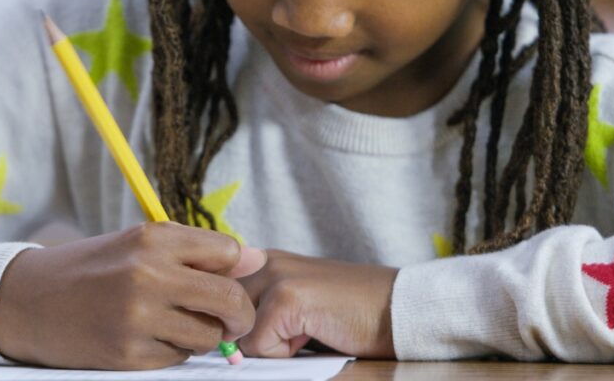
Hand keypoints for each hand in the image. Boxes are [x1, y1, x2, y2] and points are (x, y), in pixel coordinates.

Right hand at [0, 222, 266, 369]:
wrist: (27, 300)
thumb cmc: (89, 269)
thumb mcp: (137, 245)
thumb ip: (196, 251)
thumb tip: (256, 258)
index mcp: (152, 239)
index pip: (229, 252)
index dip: (236, 271)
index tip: (228, 281)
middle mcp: (148, 275)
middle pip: (230, 299)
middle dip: (238, 314)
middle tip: (230, 319)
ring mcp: (137, 317)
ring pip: (208, 336)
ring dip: (202, 335)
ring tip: (175, 324)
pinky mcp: (128, 353)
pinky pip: (178, 358)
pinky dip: (172, 352)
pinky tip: (147, 337)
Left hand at [237, 250, 397, 358]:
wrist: (397, 309)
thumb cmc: (348, 314)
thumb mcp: (294, 304)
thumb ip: (257, 311)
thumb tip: (223, 343)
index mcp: (261, 259)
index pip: (216, 296)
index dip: (231, 325)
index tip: (256, 332)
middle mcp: (263, 260)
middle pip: (223, 314)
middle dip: (248, 336)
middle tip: (290, 334)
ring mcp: (275, 276)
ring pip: (238, 331)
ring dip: (267, 344)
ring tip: (304, 331)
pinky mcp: (287, 298)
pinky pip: (259, 345)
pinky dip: (284, 354)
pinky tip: (314, 334)